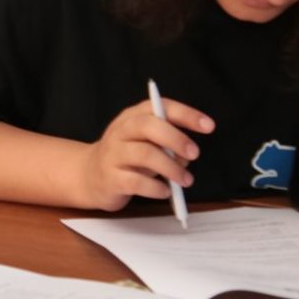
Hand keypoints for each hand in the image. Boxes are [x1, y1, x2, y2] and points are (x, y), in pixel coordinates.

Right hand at [76, 96, 213, 211]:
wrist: (89, 175)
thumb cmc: (127, 156)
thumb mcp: (145, 142)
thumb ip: (166, 142)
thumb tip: (187, 154)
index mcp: (133, 117)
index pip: (160, 107)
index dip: (186, 114)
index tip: (209, 126)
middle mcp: (120, 131)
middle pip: (148, 126)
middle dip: (176, 139)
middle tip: (195, 154)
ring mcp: (113, 154)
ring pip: (144, 154)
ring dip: (171, 168)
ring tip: (186, 180)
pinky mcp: (110, 178)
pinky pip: (136, 182)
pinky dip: (156, 187)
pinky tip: (164, 191)